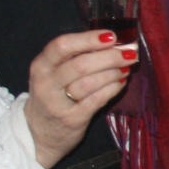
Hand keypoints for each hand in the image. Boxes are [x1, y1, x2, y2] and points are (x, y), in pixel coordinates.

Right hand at [25, 30, 137, 168]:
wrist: (39, 132)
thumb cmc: (54, 95)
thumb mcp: (53, 73)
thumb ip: (75, 57)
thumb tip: (112, 42)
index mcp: (41, 65)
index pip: (62, 46)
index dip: (88, 39)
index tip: (111, 36)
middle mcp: (45, 83)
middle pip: (80, 65)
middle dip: (109, 57)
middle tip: (129, 53)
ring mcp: (57, 103)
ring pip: (90, 83)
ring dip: (113, 72)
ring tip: (126, 67)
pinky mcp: (72, 119)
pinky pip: (97, 100)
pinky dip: (112, 88)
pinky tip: (121, 82)